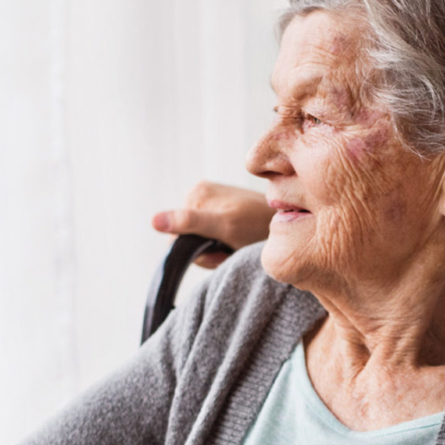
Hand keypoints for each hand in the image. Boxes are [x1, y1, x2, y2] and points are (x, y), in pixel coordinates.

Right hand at [150, 182, 272, 265]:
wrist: (291, 222)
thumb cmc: (259, 226)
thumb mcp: (223, 227)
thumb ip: (188, 224)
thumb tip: (152, 221)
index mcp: (196, 193)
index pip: (177, 236)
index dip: (199, 249)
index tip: (223, 243)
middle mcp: (200, 195)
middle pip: (187, 240)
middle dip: (208, 250)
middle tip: (232, 245)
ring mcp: (210, 204)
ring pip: (199, 244)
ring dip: (217, 250)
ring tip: (238, 243)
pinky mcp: (219, 215)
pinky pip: (209, 242)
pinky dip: (222, 248)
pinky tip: (239, 241)